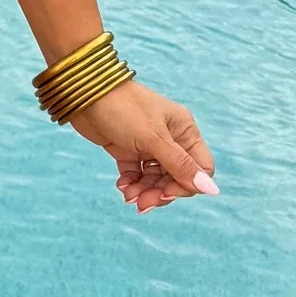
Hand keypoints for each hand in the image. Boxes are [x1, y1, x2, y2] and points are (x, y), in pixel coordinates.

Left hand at [67, 79, 219, 211]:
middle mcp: (170, 138)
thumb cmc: (123, 108)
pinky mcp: (128, 150)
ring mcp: (149, 144)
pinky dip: (131, 184)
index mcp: (184, 130)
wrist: (84, 94)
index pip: (199, 168)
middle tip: (142, 203)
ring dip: (144, 192)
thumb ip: (180, 165)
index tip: (165, 193)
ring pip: (155, 179)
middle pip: (176, 178)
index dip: (186, 186)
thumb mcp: (154, 138)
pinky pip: (137, 175)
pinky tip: (122, 186)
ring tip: (128, 196)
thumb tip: (211, 190)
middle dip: (160, 193)